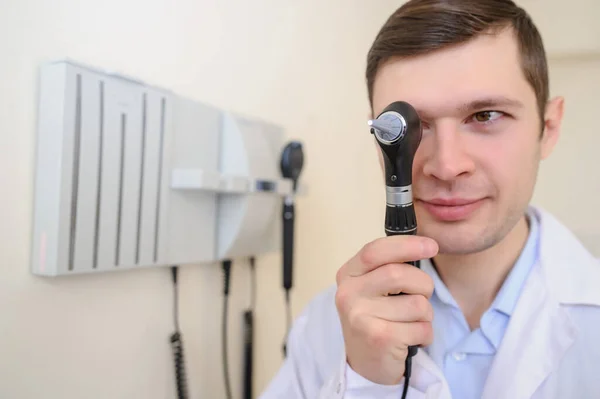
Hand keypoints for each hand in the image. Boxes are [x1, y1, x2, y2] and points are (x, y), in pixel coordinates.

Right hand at [335, 235, 437, 384]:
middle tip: (421, 297)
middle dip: (423, 285)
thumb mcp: (373, 288)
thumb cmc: (376, 318)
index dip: (406, 245)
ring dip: (425, 315)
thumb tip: (425, 244)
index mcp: (347, 275)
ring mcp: (361, 317)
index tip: (432, 245)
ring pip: (417, 304)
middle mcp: (348, 294)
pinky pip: (422, 328)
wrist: (365, 364)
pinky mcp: (379, 338)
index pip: (375, 251)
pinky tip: (410, 339)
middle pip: (400, 274)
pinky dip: (425, 334)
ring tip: (410, 323)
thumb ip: (389, 266)